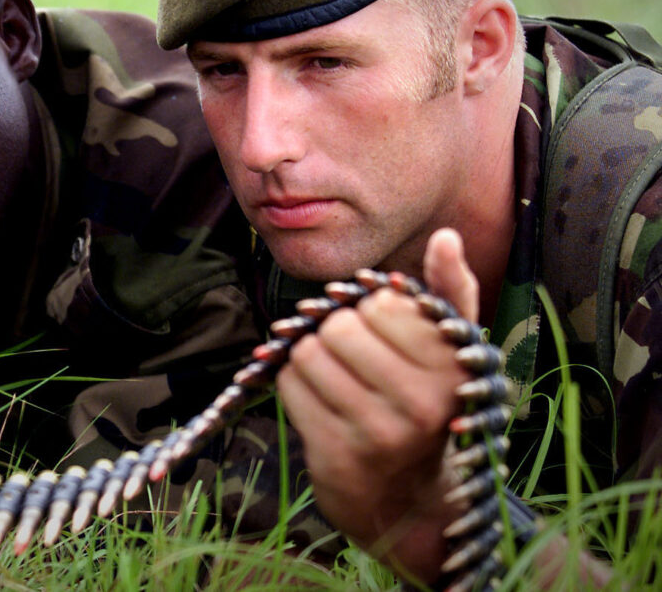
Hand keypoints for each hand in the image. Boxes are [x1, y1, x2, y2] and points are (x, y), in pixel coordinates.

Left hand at [275, 227, 479, 582]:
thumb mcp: (454, 352)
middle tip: (352, 359)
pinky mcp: (336, 457)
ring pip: (306, 353)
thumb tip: (444, 237)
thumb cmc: (430, 410)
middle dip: (335, 334)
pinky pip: (289, 386)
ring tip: (337, 381)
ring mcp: (377, 434)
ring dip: (311, 360)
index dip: (369, 311)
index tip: (380, 335)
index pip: (379, 303)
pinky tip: (320, 402)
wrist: (414, 505)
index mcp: (451, 368)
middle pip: (337, 326)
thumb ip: (451, 293)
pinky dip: (294, 386)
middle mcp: (420, 404)